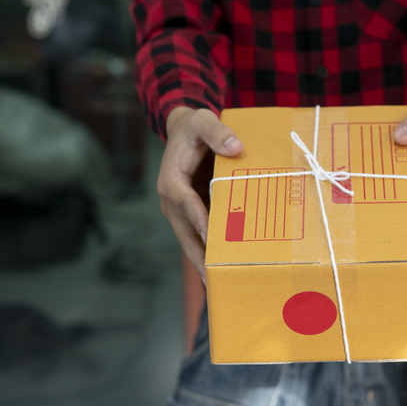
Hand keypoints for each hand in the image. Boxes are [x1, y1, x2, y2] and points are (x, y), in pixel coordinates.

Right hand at [158, 106, 243, 280]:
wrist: (183, 132)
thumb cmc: (194, 127)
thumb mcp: (203, 120)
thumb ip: (217, 132)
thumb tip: (236, 147)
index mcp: (171, 179)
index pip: (186, 202)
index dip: (198, 219)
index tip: (210, 237)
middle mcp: (171, 200)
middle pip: (185, 232)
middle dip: (199, 255)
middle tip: (213, 277)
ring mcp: (178, 211)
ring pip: (189, 240)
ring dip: (201, 262)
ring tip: (217, 285)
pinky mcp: (188, 215)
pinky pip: (196, 236)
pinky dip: (206, 253)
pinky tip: (219, 271)